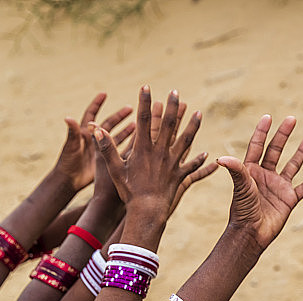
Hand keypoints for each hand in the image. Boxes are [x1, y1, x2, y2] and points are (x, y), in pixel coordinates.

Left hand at [54, 93, 132, 190]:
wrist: (69, 180)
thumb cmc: (68, 162)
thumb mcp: (71, 146)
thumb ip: (72, 132)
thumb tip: (68, 117)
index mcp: (85, 133)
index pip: (91, 114)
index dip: (97, 104)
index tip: (105, 94)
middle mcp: (93, 138)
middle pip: (108, 124)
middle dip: (118, 116)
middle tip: (131, 109)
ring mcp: (100, 149)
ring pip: (115, 136)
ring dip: (126, 130)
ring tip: (137, 124)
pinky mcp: (105, 159)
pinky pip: (119, 150)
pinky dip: (127, 146)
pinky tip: (137, 144)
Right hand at [93, 87, 208, 215]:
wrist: (146, 210)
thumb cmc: (128, 191)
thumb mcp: (114, 169)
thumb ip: (107, 148)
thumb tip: (96, 128)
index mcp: (143, 149)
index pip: (144, 120)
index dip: (145, 103)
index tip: (146, 87)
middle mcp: (160, 152)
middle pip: (168, 125)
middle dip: (172, 107)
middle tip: (176, 92)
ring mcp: (172, 163)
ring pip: (185, 140)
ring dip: (192, 125)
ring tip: (199, 112)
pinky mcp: (180, 176)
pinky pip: (192, 166)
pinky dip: (199, 160)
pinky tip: (207, 154)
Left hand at [218, 115, 302, 252]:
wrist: (251, 233)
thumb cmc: (242, 210)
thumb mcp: (240, 187)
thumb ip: (235, 170)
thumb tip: (222, 158)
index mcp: (251, 170)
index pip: (257, 146)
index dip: (262, 131)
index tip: (267, 117)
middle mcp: (265, 175)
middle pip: (275, 151)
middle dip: (283, 135)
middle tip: (291, 119)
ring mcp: (278, 187)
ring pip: (292, 166)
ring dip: (300, 153)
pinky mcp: (289, 199)